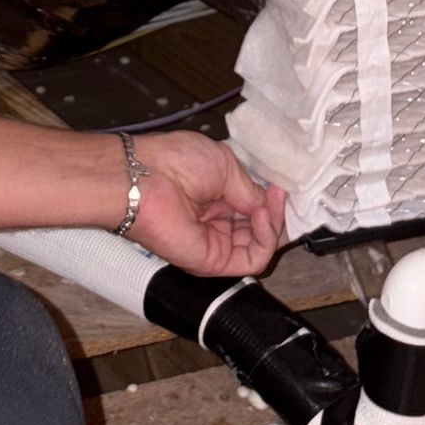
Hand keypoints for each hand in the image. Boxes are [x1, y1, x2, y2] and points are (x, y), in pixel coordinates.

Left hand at [124, 131, 286, 277]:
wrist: (144, 177)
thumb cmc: (174, 162)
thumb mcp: (225, 166)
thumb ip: (250, 191)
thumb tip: (267, 205)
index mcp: (217, 199)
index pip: (255, 210)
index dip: (271, 201)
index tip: (279, 186)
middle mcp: (217, 223)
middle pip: (261, 230)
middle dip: (275, 213)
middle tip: (278, 194)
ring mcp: (216, 243)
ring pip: (261, 246)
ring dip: (274, 224)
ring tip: (270, 203)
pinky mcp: (214, 261)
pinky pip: (253, 259)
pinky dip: (267, 240)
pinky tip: (262, 217)